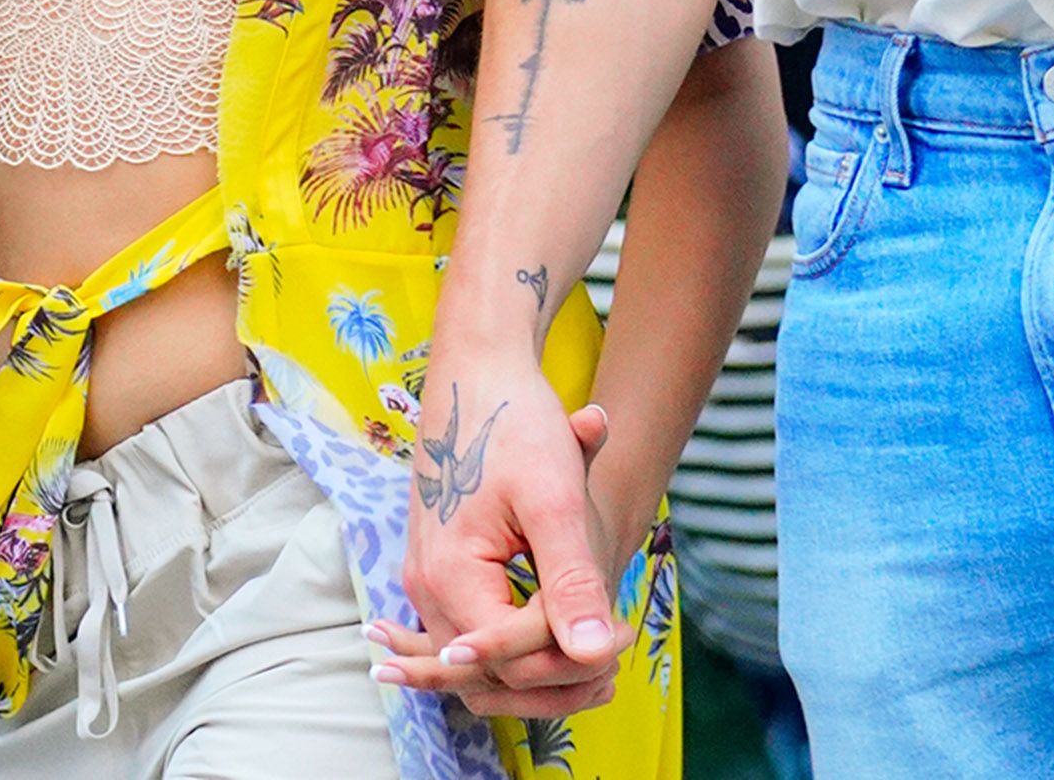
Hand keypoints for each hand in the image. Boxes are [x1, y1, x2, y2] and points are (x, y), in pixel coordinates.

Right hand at [393, 366, 631, 716]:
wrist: (478, 373)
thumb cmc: (518, 425)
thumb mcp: (555, 498)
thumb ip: (571, 581)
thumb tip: (599, 655)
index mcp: (449, 576)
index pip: (510, 656)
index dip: (570, 657)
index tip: (627, 636)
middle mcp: (426, 591)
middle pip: (489, 675)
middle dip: (556, 679)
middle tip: (620, 670)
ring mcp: (426, 585)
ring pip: (479, 666)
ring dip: (537, 674)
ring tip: (601, 671)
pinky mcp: (438, 575)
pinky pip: (472, 637)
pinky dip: (515, 652)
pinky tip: (560, 651)